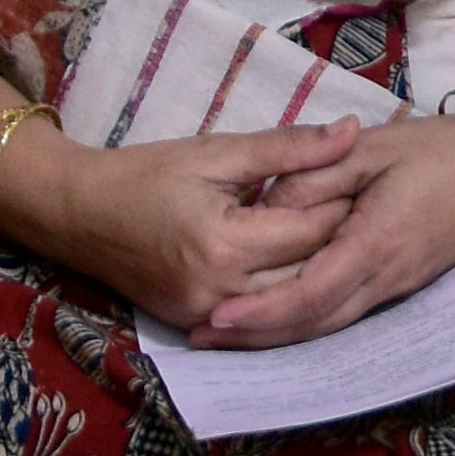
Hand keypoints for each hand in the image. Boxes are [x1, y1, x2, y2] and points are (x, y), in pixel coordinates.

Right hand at [16, 117, 454, 342]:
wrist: (77, 213)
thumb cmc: (145, 173)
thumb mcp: (217, 151)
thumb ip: (288, 148)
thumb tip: (351, 131)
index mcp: (226, 244)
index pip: (311, 231)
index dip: (347, 206)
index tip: (376, 183)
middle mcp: (222, 291)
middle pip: (308, 272)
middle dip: (341, 243)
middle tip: (377, 213)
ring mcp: (208, 315)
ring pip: (291, 300)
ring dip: (321, 272)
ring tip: (352, 239)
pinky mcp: (197, 325)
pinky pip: (262, 313)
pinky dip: (289, 292)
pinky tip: (312, 268)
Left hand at [172, 113, 454, 348]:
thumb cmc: (441, 149)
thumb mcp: (373, 147)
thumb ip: (316, 174)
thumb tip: (269, 206)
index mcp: (376, 242)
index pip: (308, 292)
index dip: (260, 312)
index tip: (216, 318)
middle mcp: (386, 278)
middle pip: (313, 323)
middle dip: (256, 337)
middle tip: (200, 339)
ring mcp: (397, 286)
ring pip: (329, 325)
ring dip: (277, 336)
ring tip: (226, 336)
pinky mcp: (402, 284)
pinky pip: (346, 313)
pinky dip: (306, 322)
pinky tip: (278, 318)